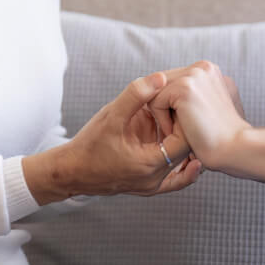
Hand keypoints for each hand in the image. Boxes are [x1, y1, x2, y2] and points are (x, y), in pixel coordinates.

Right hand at [38, 74, 202, 200]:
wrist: (71, 171)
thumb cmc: (89, 145)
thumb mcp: (111, 116)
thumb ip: (135, 95)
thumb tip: (161, 77)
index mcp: (148, 164)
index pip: (185, 140)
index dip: (187, 119)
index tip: (183, 103)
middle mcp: (154, 180)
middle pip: (188, 153)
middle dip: (190, 130)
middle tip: (193, 110)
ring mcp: (153, 186)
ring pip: (183, 165)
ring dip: (187, 145)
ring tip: (193, 125)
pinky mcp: (149, 186)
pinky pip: (176, 179)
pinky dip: (185, 167)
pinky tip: (192, 156)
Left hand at [150, 62, 251, 170]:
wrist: (235, 149)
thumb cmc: (220, 136)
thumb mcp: (205, 106)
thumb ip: (190, 94)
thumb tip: (157, 87)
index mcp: (208, 70)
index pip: (170, 80)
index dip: (170, 105)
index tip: (189, 122)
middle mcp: (202, 67)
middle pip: (160, 84)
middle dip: (165, 108)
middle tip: (185, 128)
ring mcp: (194, 75)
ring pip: (155, 92)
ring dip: (163, 116)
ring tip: (185, 129)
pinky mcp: (185, 88)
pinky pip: (154, 102)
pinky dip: (162, 121)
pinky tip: (182, 131)